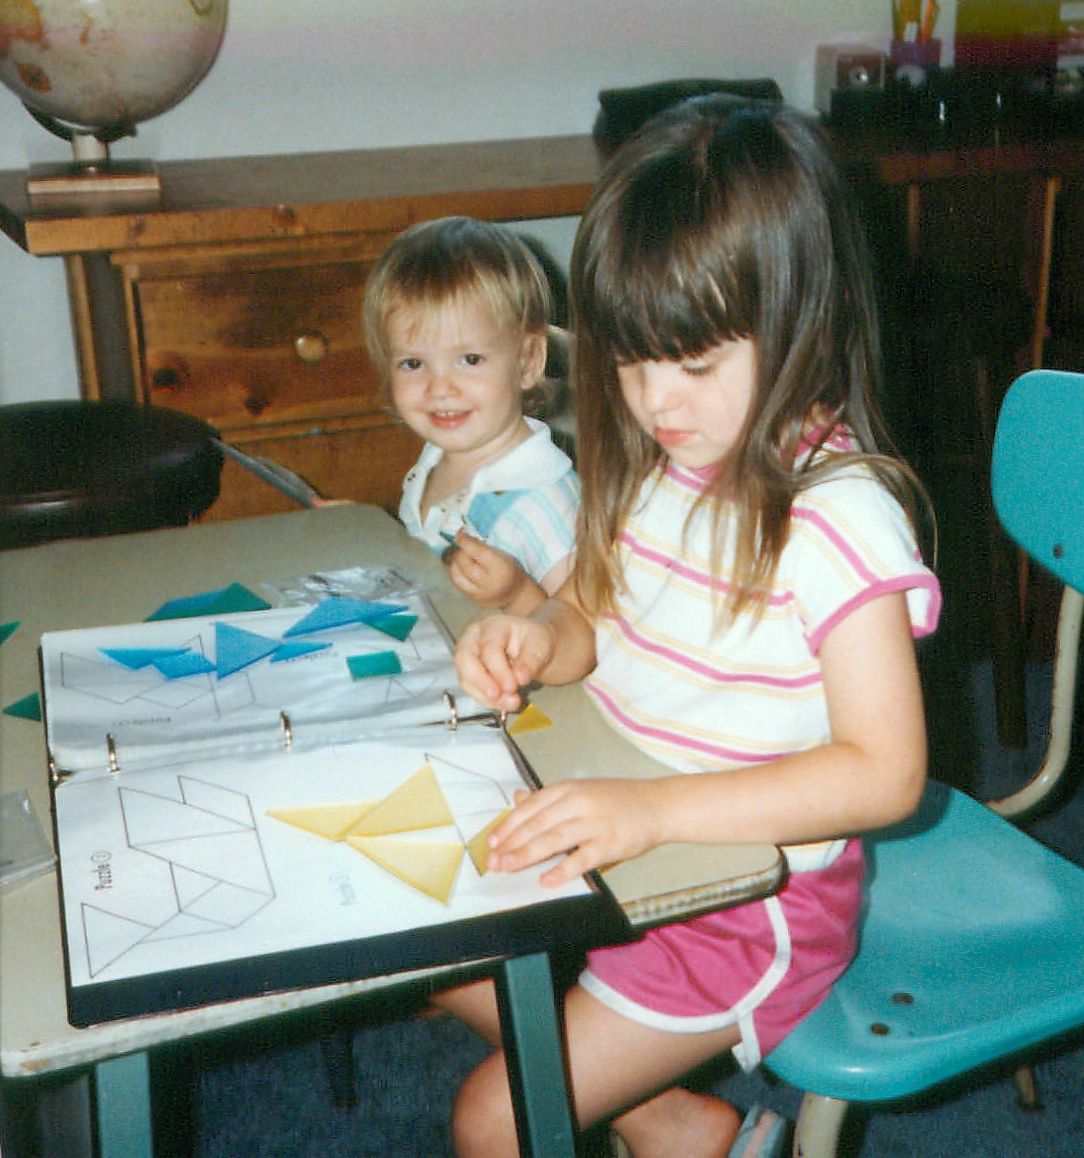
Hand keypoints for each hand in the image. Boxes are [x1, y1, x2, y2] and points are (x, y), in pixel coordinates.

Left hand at [445, 532, 533, 609]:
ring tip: (461, 557)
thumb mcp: (504, 554)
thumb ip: (484, 546)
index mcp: (499, 567)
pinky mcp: (472, 599)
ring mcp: (479, 594)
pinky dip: (456, 573)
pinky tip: (461, 568)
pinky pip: (458, 584)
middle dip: (460, 552)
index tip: (460, 533)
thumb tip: (464, 536)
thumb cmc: (511, 570)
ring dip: (454, 563)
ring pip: (456, 576)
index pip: (476, 551)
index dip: (464, 540)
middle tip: (463, 546)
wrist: (517, 594)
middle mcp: (488, 583)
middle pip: (464, 564)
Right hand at [454, 613, 556, 710]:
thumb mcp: (540, 646)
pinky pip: (470, 689)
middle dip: (481, 682)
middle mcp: (474, 637)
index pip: (489, 647)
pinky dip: (485, 700)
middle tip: (499, 697)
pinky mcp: (468, 673)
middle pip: (464, 659)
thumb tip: (519, 679)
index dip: (499, 670)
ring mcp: (468, 655)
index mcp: (493, 625)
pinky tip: (502, 704)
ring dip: (485, 696)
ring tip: (508, 704)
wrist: (532, 648)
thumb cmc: (534, 642)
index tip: (513, 688)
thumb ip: (530, 661)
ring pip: (465, 677)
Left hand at [487, 779, 663, 887]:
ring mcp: (594, 822)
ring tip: (509, 867)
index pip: (530, 807)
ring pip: (554, 838)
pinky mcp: (609, 842)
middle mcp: (578, 802)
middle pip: (537, 823)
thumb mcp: (580, 790)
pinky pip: (582, 858)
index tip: (491, 842)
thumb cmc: (617, 800)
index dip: (508, 825)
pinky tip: (546, 880)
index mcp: (568, 789)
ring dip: (527, 854)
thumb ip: (548, 798)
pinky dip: (562, 869)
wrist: (657, 805)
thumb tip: (517, 797)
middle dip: (512, 844)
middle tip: (494, 861)